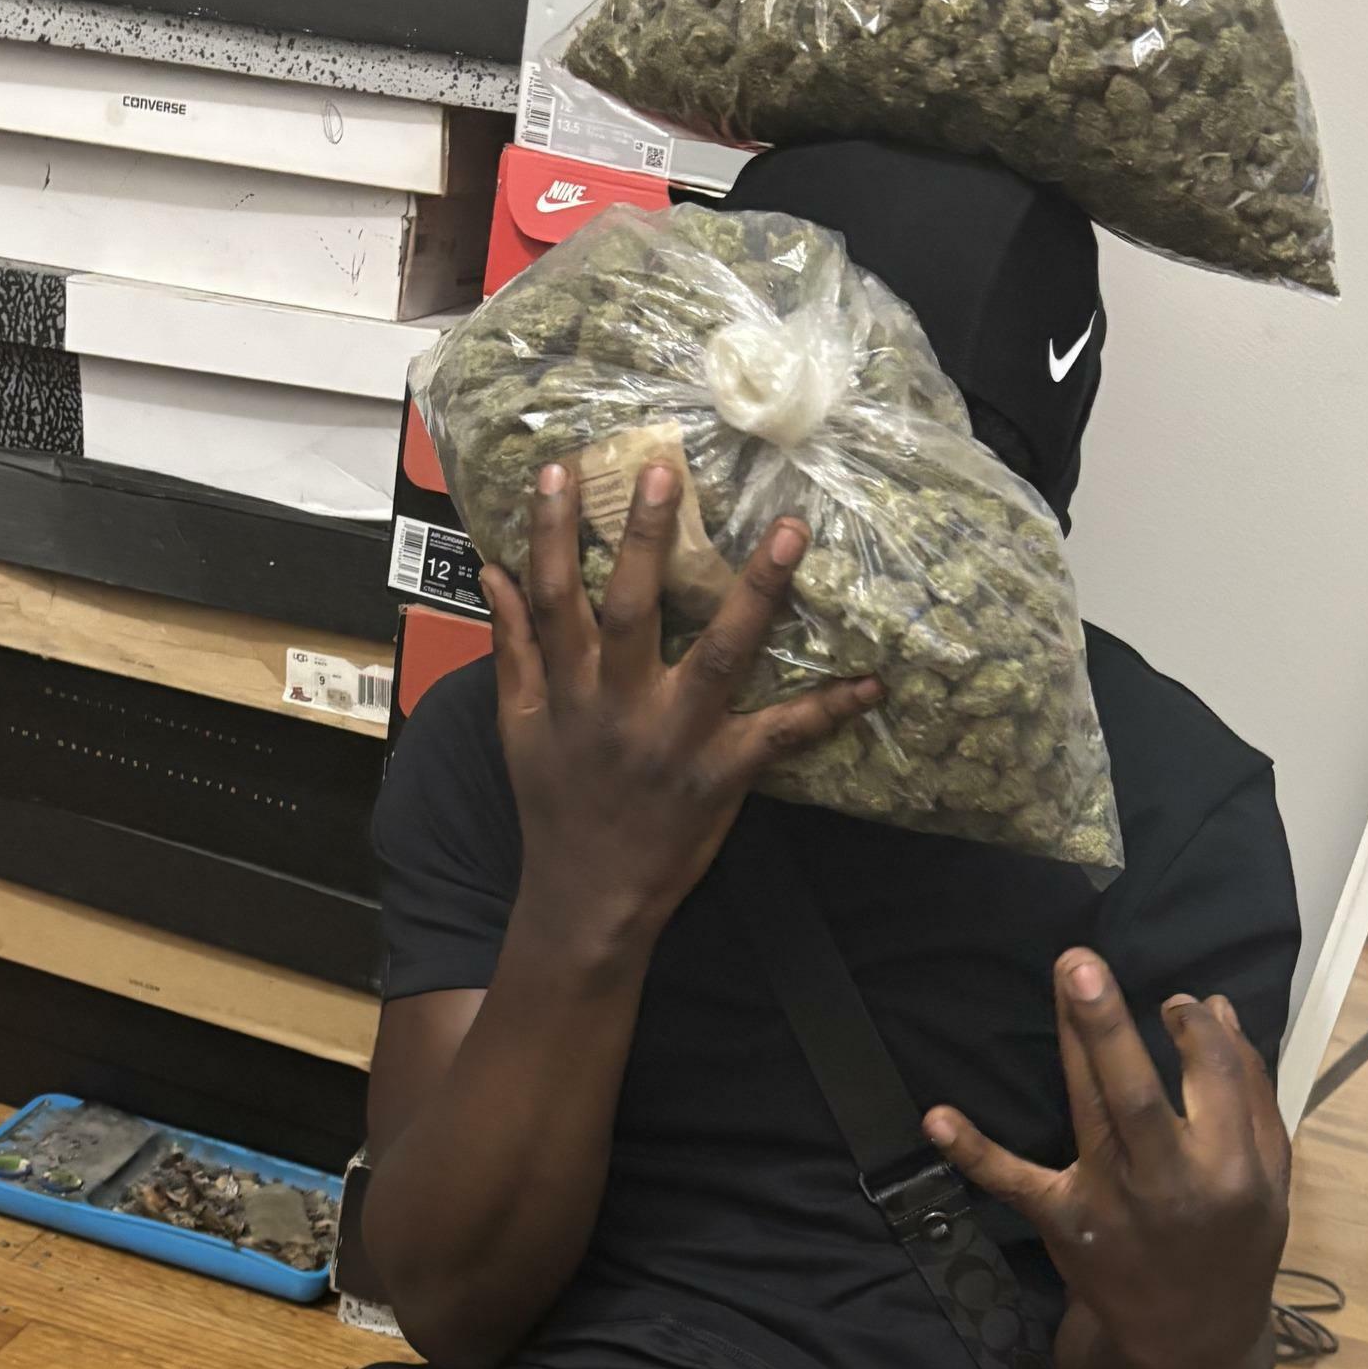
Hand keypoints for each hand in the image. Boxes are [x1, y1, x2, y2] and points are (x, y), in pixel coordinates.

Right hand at [480, 462, 881, 964]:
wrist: (588, 899)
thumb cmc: (556, 807)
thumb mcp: (519, 729)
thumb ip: (512, 649)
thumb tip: (495, 572)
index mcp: (570, 691)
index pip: (555, 598)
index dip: (551, 533)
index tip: (558, 469)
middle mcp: (621, 706)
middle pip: (633, 610)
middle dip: (647, 541)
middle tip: (665, 472)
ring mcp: (676, 738)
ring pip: (718, 654)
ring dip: (757, 593)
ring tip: (789, 532)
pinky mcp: (723, 774)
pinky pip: (781, 734)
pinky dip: (829, 709)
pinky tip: (872, 682)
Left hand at [925, 954, 1292, 1368]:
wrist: (1189, 1341)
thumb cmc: (1232, 1242)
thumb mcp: (1267, 1179)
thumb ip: (1250, 1095)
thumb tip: (1216, 1008)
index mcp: (1232, 1168)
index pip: (1214, 1077)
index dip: (1194, 1028)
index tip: (1176, 1002)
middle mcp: (1170, 1181)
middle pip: (1138, 1094)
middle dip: (1110, 1029)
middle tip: (1082, 965)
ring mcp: (1111, 1201)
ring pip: (1088, 1112)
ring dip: (1072, 1046)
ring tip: (1065, 978)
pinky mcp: (1063, 1222)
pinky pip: (1014, 1184)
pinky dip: (973, 1153)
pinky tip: (936, 1118)